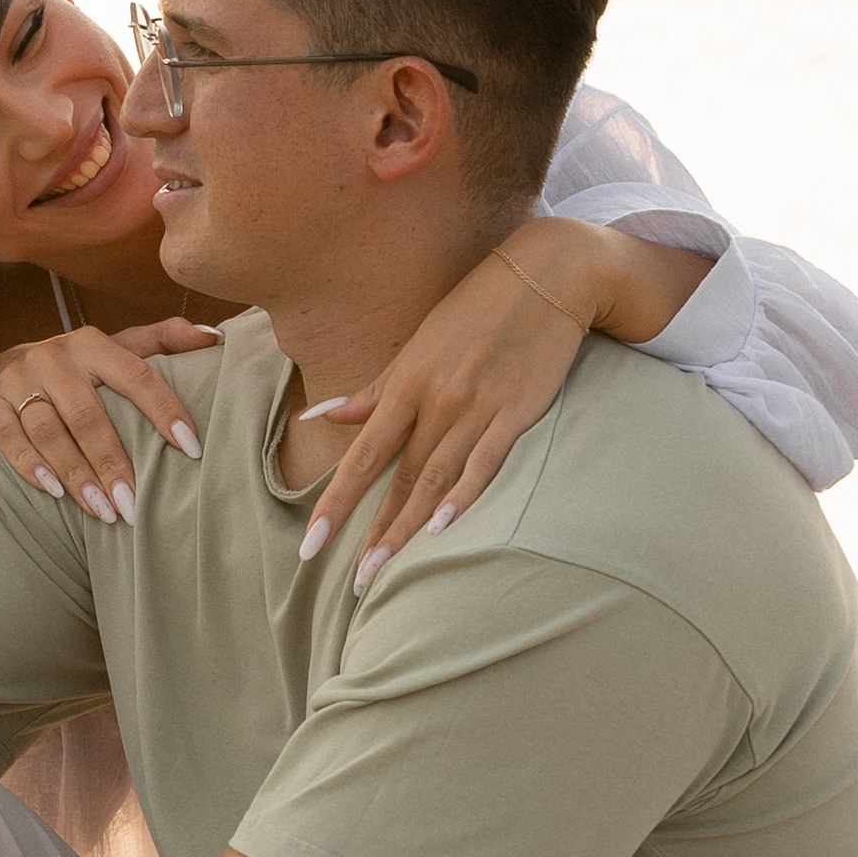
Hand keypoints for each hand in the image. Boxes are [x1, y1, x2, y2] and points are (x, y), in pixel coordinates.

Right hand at [0, 320, 220, 517]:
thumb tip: (214, 338)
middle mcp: (52, 356)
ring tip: (103, 512)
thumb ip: (160, 342)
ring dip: (77, 474)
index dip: (165, 410)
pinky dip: (31, 465)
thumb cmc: (69, 374)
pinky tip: (54, 493)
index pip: (136, 374)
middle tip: (133, 504)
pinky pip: (9, 436)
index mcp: (91, 344)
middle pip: (88, 413)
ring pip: (50, 429)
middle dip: (113, 461)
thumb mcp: (110, 352)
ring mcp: (14, 377)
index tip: (191, 449)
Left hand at [299, 219, 612, 583]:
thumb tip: (319, 414)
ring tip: (384, 571)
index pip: (361, 455)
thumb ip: (372, 390)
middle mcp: (435, 400)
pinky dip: (464, 495)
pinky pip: (487, 462)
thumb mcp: (417, 344)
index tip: (311, 543)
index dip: (335, 502)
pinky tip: (444, 528)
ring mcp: (477, 407)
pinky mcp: (518, 411)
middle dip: (372, 533)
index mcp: (406, 384)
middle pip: (397, 478)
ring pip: (435, 479)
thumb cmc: (474, 311)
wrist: (545, 273)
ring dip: (408, 529)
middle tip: (353, 583)